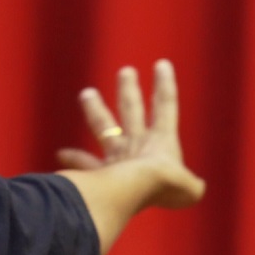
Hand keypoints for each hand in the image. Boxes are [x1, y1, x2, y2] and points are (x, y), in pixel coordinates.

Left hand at [56, 59, 205, 208]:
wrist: (137, 190)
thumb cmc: (167, 187)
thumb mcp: (188, 188)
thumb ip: (189, 185)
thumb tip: (194, 189)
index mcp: (162, 140)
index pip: (166, 106)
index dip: (165, 85)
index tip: (161, 64)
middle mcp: (137, 141)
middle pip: (131, 108)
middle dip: (129, 88)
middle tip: (125, 70)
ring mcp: (116, 153)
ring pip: (103, 124)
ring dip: (94, 108)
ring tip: (86, 93)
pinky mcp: (100, 170)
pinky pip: (84, 162)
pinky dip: (73, 159)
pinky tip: (61, 154)